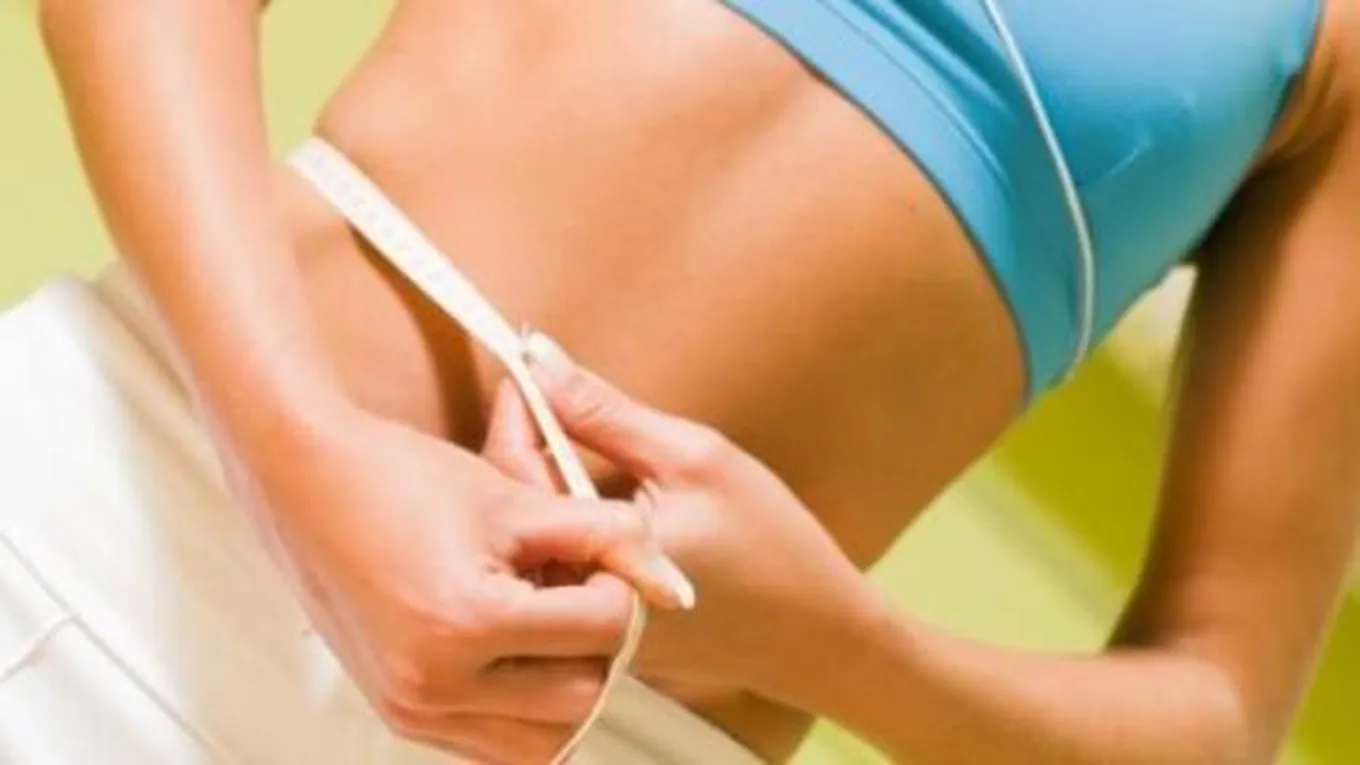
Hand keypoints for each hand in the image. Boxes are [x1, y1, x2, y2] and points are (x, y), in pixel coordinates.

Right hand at [215, 392, 690, 763]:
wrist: (302, 481)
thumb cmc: (404, 476)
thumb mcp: (515, 499)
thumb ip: (609, 536)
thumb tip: (677, 587)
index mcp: (467, 622)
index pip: (600, 629)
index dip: (614, 584)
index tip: (592, 555)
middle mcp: (434, 683)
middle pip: (579, 697)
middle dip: (590, 646)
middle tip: (569, 593)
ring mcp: (412, 707)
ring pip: (541, 740)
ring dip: (560, 686)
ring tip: (540, 621)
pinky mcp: (398, 714)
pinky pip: (490, 742)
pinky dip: (518, 706)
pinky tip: (509, 647)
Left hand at [486, 333, 876, 703]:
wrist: (815, 637)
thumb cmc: (770, 546)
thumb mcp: (693, 459)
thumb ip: (605, 412)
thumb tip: (538, 356)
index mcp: (590, 560)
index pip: (513, 471)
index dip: (514, 408)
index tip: (524, 361)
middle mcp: (569, 606)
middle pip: (506, 510)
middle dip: (516, 439)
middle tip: (537, 386)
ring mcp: (578, 629)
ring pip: (525, 539)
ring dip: (532, 479)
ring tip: (555, 427)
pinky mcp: (593, 636)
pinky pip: (552, 565)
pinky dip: (556, 519)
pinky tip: (579, 484)